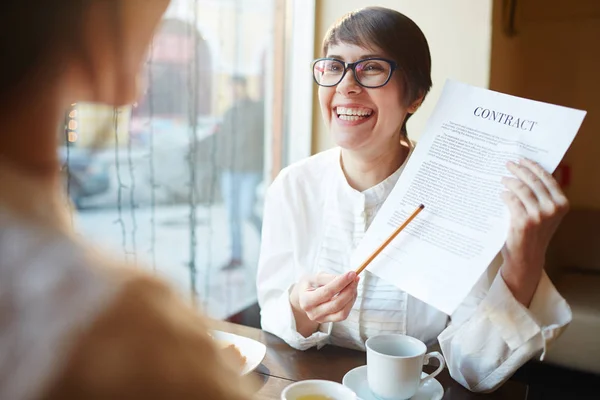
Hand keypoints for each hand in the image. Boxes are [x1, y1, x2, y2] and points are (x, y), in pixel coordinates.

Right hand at [290, 271, 358, 324]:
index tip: (352, 273)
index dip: (341, 282)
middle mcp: (313, 313)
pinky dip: (350, 303)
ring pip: (342, 312)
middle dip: (349, 289)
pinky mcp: (329, 322)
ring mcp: (321, 319)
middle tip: (355, 278)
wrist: (303, 298)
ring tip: (353, 284)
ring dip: (352, 297)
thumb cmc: (309, 285)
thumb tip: (345, 278)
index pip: (327, 292)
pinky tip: (351, 293)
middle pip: (336, 303)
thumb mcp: (313, 277)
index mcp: (306, 300)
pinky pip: (343, 315)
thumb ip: (328, 278)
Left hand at [500, 158, 568, 304]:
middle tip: (508, 164)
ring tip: (502, 179)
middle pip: (533, 180)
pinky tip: (501, 194)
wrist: (528, 257)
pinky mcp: (524, 221)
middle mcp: (553, 208)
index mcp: (562, 203)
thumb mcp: (545, 213)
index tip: (522, 159)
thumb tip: (526, 170)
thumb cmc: (534, 233)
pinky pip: (511, 200)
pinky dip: (504, 195)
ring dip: (509, 181)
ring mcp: (539, 215)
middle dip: (519, 169)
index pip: (547, 178)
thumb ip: (541, 195)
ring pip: (521, 188)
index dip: (533, 166)